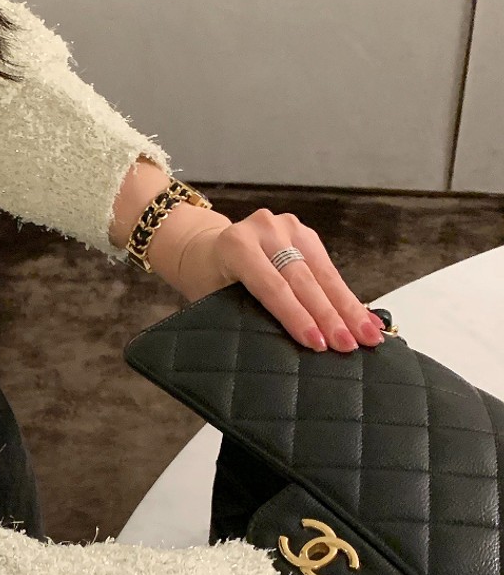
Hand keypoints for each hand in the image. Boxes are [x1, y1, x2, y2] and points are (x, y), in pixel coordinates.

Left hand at [176, 209, 385, 353]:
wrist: (205, 249)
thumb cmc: (209, 280)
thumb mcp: (214, 298)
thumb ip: (246, 315)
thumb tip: (288, 347)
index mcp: (237, 245)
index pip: (273, 286)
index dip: (296, 316)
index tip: (317, 343)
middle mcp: (265, 229)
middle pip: (303, 279)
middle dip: (330, 316)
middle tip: (350, 345)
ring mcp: (288, 227)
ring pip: (323, 273)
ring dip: (349, 308)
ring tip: (369, 336)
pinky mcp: (305, 233)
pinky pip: (329, 269)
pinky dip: (346, 297)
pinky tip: (365, 318)